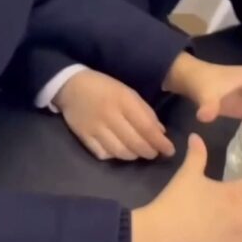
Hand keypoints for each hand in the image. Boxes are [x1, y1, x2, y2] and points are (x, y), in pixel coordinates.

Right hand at [53, 69, 174, 160]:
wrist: (70, 86)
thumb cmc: (104, 87)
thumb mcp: (127, 92)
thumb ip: (145, 111)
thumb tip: (161, 132)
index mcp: (123, 100)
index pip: (146, 127)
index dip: (160, 142)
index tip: (170, 150)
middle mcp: (110, 116)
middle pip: (135, 143)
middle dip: (150, 151)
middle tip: (155, 153)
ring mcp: (95, 128)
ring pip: (120, 152)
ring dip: (134, 155)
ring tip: (139, 152)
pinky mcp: (84, 137)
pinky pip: (103, 154)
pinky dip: (114, 156)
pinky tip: (119, 151)